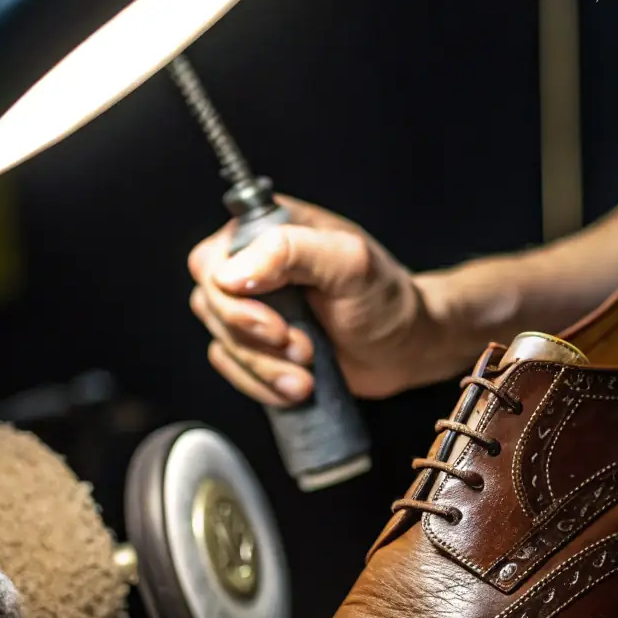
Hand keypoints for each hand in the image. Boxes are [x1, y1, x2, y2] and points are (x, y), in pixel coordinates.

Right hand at [188, 196, 442, 406]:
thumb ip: (290, 250)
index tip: (276, 327)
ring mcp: (254, 305)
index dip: (234, 301)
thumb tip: (229, 273)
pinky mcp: (258, 343)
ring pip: (221, 340)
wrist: (406, 347)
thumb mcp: (349, 263)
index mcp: (269, 229)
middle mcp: (254, 263)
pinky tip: (297, 388)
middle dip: (256, 340)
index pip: (212, 260)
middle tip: (303, 350)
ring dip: (262, 367)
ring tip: (307, 375)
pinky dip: (260, 384)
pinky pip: (233, 367)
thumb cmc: (385, 298)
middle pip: (211, 305)